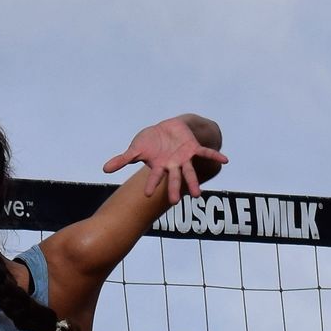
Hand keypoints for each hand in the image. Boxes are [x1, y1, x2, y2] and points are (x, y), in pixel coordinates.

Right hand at [102, 116, 225, 204]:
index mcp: (159, 166)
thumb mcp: (136, 149)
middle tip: (174, 202)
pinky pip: (205, 153)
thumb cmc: (151, 141)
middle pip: (173, 179)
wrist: (167, 128)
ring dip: (193, 183)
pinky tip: (225, 160)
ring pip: (189, 173)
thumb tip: (104, 169)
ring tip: (197, 195)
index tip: (148, 195)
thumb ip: (122, 160)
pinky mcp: (193, 149)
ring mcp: (184, 158)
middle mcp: (172, 166)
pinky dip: (215, 156)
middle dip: (173, 190)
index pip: (154, 177)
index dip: (151, 185)